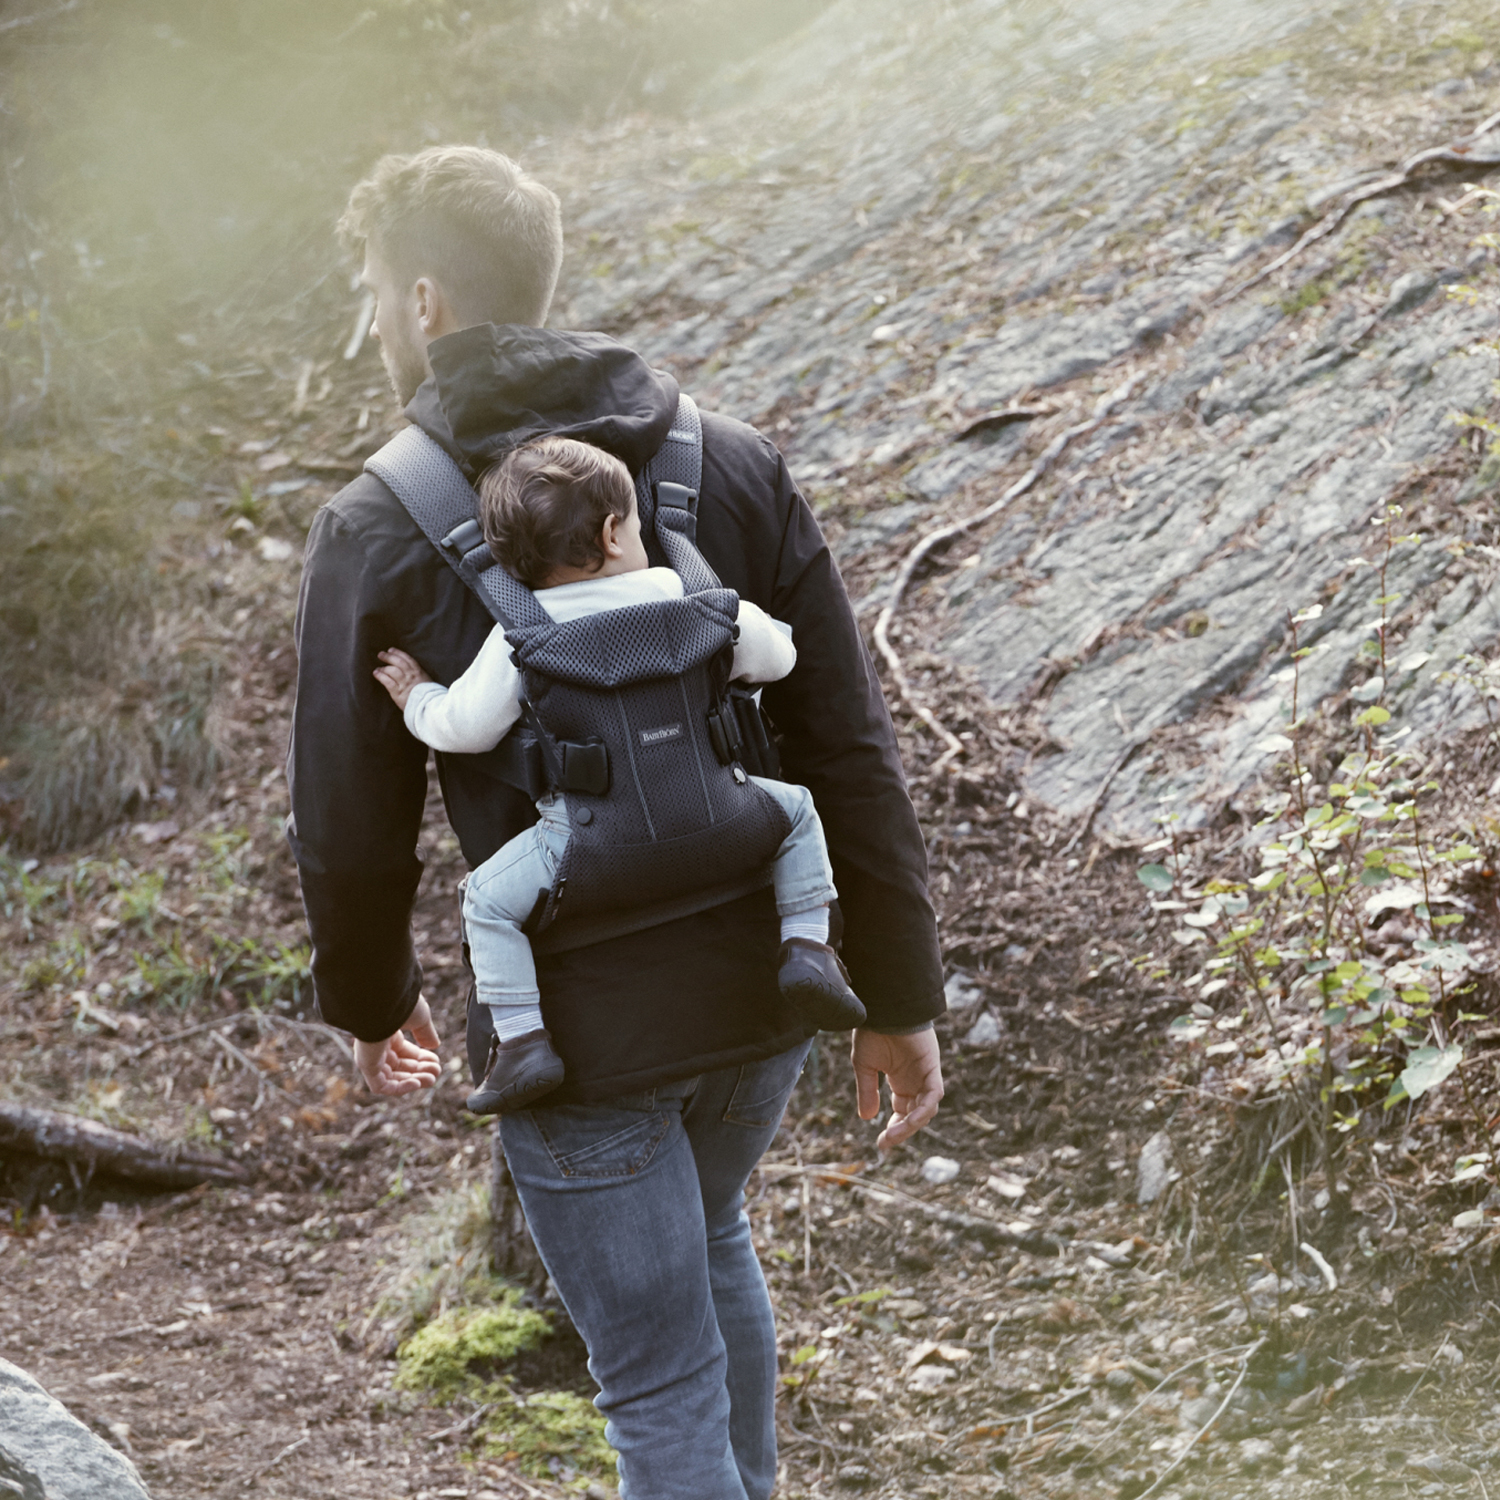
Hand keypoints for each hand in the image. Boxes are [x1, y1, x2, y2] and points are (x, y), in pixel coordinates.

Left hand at [354, 996, 441, 1096]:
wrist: (381, 999)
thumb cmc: (400, 1004)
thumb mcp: (419, 1018)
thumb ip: (426, 1033)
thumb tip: (434, 1046)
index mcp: (387, 1032)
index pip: (404, 1052)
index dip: (422, 1059)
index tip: (437, 1061)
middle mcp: (376, 1045)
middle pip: (400, 1067)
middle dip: (420, 1071)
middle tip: (437, 1072)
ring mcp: (370, 1056)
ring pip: (392, 1078)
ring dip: (413, 1081)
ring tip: (431, 1080)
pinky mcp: (366, 1065)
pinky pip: (381, 1085)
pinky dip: (399, 1088)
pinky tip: (416, 1083)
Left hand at [373, 648, 431, 710]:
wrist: (429, 707)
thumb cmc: (429, 696)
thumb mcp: (427, 682)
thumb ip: (419, 676)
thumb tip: (411, 672)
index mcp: (419, 672)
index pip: (407, 659)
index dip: (398, 653)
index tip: (391, 650)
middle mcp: (411, 675)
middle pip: (398, 662)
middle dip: (388, 657)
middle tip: (381, 654)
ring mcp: (404, 683)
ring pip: (392, 670)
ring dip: (383, 668)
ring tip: (378, 668)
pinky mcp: (398, 692)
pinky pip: (387, 681)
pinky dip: (381, 676)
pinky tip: (376, 673)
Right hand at [851, 1027, 942, 1154]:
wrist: (883, 1008)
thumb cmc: (873, 1031)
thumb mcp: (864, 1065)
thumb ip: (868, 1091)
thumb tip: (866, 1118)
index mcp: (901, 1081)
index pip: (903, 1112)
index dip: (895, 1128)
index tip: (881, 1142)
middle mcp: (916, 1081)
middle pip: (916, 1115)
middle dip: (902, 1131)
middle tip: (885, 1143)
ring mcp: (926, 1075)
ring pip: (926, 1109)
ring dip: (911, 1125)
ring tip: (892, 1135)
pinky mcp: (933, 1068)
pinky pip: (933, 1095)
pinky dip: (924, 1109)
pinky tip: (909, 1120)